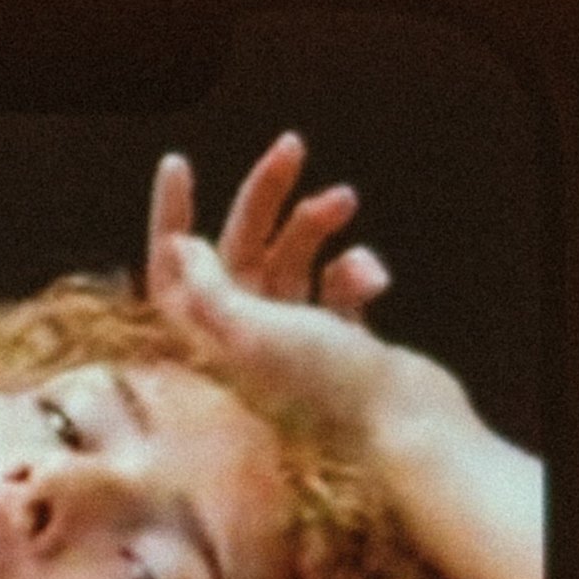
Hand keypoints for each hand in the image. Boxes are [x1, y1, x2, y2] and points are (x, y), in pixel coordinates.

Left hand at [145, 137, 403, 444]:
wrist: (409, 432)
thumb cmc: (326, 386)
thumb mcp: (252, 330)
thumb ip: (209, 289)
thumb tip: (180, 245)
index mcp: (213, 346)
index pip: (172, 273)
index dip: (170, 218)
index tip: (179, 164)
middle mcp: (247, 346)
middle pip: (238, 254)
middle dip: (264, 198)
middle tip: (292, 146)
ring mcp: (296, 346)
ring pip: (292, 262)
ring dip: (315, 225)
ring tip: (345, 201)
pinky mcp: (342, 346)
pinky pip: (336, 287)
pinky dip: (354, 270)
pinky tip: (373, 279)